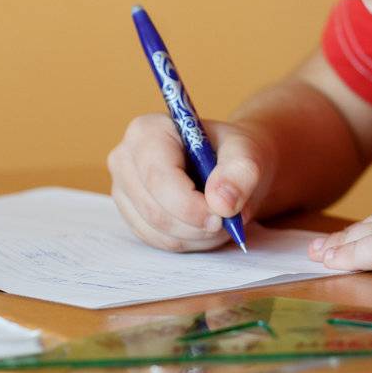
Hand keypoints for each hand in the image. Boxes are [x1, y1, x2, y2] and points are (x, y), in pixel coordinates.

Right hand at [107, 114, 274, 251]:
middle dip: (196, 225)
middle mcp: (125, 159)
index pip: (158, 178)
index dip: (190, 205)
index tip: (222, 216)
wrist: (228, 167)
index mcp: (147, 131)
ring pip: (157, 231)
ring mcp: (124, 190)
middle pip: (154, 210)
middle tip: (227, 221)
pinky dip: (188, 242)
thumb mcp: (248, 152)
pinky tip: (205, 225)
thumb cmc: (232, 154)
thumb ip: (241, 171)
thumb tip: (222, 202)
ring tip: (221, 219)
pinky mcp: (131, 215)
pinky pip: (157, 242)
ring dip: (196, 236)